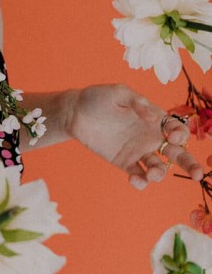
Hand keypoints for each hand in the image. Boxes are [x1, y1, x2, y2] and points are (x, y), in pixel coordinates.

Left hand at [65, 83, 203, 188]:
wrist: (75, 113)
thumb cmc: (98, 98)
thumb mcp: (117, 92)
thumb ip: (136, 101)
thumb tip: (152, 115)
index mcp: (154, 118)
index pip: (177, 128)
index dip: (181, 134)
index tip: (173, 136)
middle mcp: (151, 136)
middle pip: (177, 153)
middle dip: (190, 164)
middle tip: (198, 174)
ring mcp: (138, 151)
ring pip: (159, 168)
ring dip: (160, 174)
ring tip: (152, 175)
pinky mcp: (124, 162)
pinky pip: (138, 175)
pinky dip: (140, 181)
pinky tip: (136, 180)